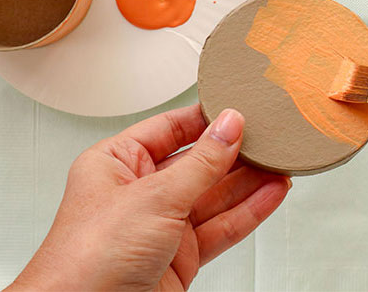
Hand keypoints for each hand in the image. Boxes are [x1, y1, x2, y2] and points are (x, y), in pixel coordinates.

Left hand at [7, 105, 290, 290]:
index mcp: (118, 163)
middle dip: (235, 151)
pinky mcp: (180, 256)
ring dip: (250, 181)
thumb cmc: (87, 260)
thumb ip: (199, 163)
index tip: (240, 108)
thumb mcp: (153, 197)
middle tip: (269, 137)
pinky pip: (222, 227)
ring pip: (215, 196)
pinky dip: (249, 211)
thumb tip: (229, 127)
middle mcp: (139, 191)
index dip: (206, 118)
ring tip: (280, 163)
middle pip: (198, 162)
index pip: (170, 128)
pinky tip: (271, 194)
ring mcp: (162, 225)